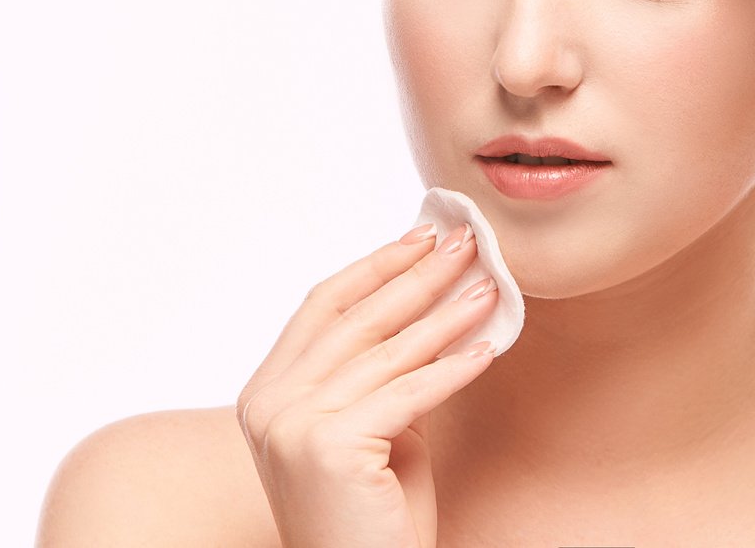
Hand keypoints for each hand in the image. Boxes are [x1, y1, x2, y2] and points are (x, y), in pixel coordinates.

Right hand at [235, 223, 499, 547]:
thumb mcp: (375, 430)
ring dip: (446, 315)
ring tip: (490, 289)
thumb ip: (384, 374)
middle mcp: (267, 404)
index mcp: (265, 393)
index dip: (374, 266)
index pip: (322, 307)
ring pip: (385, 352)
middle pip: (354, 319)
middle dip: (417, 274)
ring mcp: (291, 426)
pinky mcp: (327, 449)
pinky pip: (407, 395)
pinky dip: (452, 370)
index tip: (421, 235)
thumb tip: (434, 304)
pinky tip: (486, 351)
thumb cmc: (373, 520)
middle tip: (466, 243)